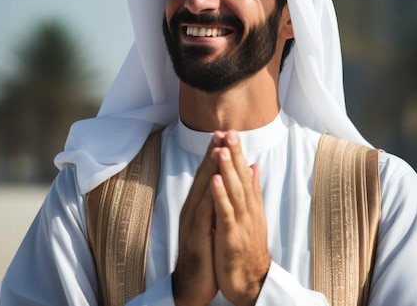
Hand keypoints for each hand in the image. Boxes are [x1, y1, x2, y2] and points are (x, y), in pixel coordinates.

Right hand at [172, 132, 222, 305]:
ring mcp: (191, 223)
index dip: (215, 154)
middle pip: (203, 177)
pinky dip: (208, 197)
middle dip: (212, 154)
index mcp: (197, 207)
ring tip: (218, 148)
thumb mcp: (212, 225)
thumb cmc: (204, 254)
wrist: (192, 286)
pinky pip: (203, 214)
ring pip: (201, 191)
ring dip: (209, 169)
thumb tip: (225, 182)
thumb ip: (217, 203)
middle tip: (221, 131)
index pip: (207, 175)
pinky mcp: (195, 237)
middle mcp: (192, 211)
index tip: (224, 133)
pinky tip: (214, 183)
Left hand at [211, 130, 270, 305]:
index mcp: (251, 205)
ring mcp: (241, 223)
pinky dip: (220, 196)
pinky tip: (215, 180)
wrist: (250, 281)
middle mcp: (248, 210)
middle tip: (230, 132)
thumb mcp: (252, 216)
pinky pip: (226, 213)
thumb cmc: (248, 248)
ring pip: (235, 191)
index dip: (238, 153)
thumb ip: (252, 191)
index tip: (232, 133)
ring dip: (228, 169)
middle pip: (242, 178)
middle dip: (235, 154)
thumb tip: (254, 167)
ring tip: (222, 149)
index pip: (245, 174)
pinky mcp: (232, 236)